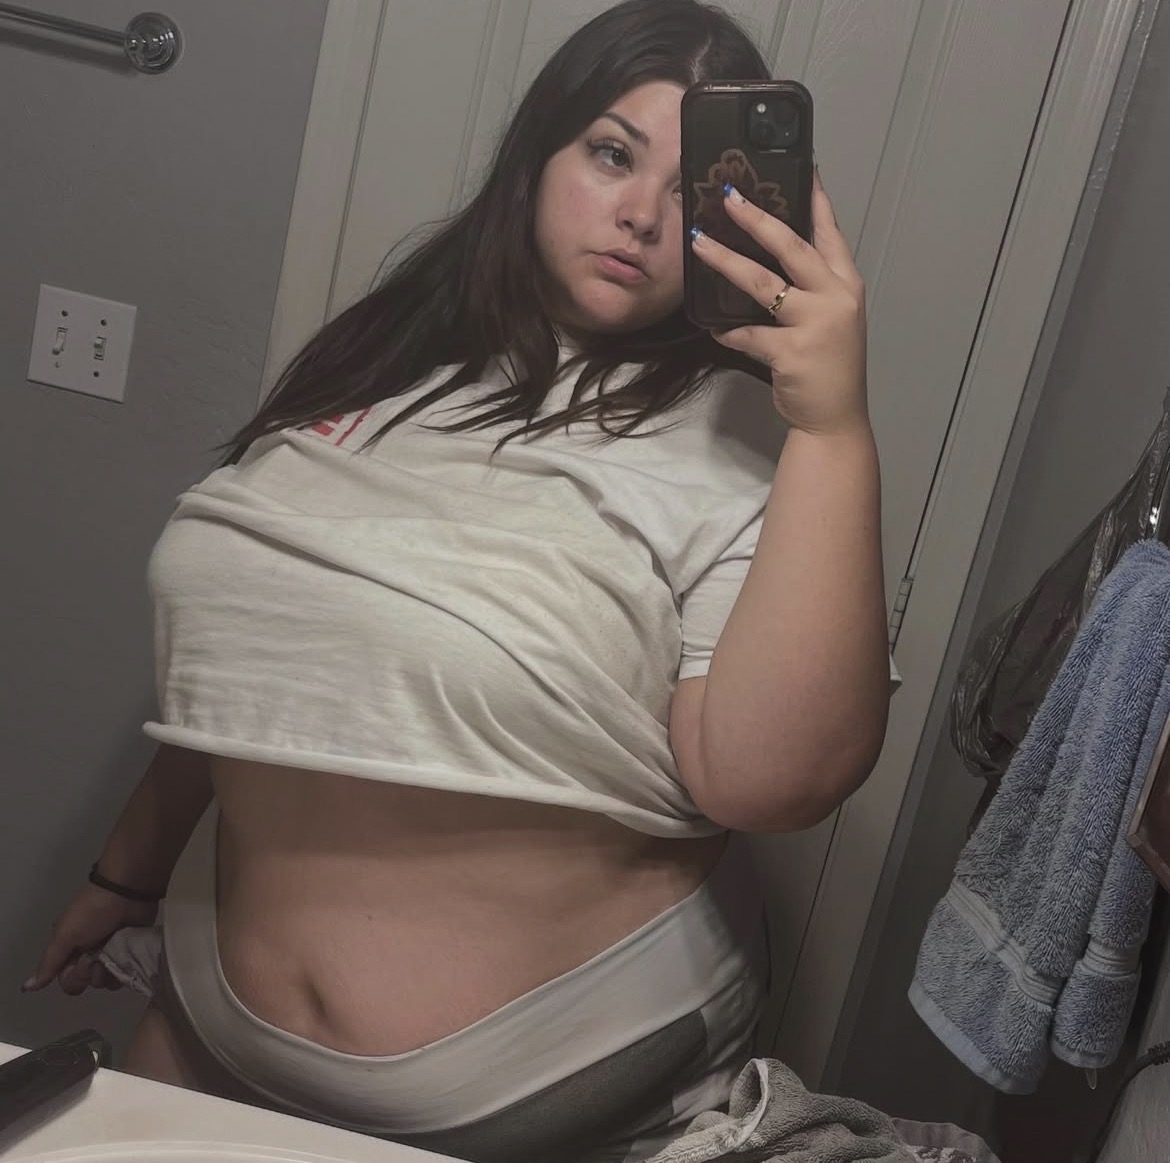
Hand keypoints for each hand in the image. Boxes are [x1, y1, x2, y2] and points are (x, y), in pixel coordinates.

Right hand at [23, 883, 157, 995]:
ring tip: (115, 950)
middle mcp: (89, 956)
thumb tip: (28, 987)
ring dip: (111, 970)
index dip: (75, 976)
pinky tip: (128, 954)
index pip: (69, 982)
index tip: (82, 959)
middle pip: (89, 984)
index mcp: (70, 952)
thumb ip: (49, 963)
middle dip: (94, 973)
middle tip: (100, 953)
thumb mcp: (65, 935)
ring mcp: (111, 954)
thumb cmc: (92, 912)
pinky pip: (127, 974)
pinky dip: (126, 967)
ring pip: (108, 981)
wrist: (127, 891)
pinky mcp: (130, 952)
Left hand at [691, 171, 868, 437]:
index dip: (815, 198)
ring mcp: (814, 324)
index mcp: (845, 285)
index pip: (829, 232)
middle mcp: (834, 298)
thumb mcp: (831, 319)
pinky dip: (727, 331)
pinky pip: (747, 334)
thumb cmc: (829, 367)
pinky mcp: (791, 352)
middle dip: (757, 217)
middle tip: (728, 195)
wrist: (835, 418)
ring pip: (761, 283)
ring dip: (725, 261)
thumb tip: (767, 258)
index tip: (804, 165)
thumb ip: (809, 289)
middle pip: (791, 246)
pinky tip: (712, 326)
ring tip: (698, 243)